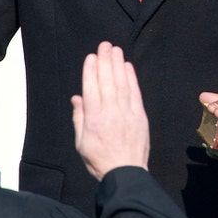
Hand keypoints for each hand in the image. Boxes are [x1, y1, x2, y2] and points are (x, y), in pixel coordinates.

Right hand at [71, 42, 149, 180]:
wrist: (125, 172)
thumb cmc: (100, 160)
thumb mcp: (81, 142)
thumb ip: (79, 118)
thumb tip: (77, 99)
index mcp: (93, 120)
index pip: (91, 89)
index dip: (91, 71)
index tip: (91, 57)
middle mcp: (110, 113)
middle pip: (107, 82)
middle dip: (105, 62)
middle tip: (105, 45)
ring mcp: (126, 113)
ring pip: (121, 84)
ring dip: (118, 65)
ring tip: (116, 50)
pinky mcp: (140, 116)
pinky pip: (135, 93)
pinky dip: (132, 78)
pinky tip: (128, 67)